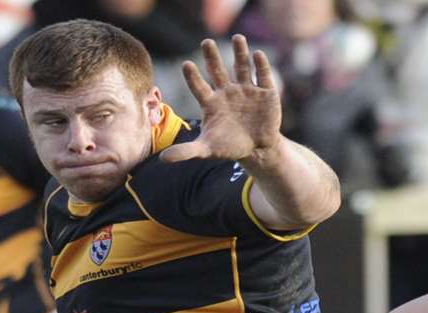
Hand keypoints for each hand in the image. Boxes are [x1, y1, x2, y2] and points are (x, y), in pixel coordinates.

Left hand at [159, 36, 281, 165]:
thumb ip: (186, 151)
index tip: (186, 65)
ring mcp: (246, 90)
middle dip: (212, 57)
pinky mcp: (265, 92)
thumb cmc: (228, 146)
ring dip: (240, 52)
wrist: (257, 148)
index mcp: (211, 102)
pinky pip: (262, 76)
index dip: (193, 77)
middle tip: (206, 42)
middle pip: (217, 71)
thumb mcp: (207, 150)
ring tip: (237, 38)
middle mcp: (226, 91)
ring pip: (241, 67)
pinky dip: (261, 65)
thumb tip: (162, 159)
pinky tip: (258, 54)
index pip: (199, 87)